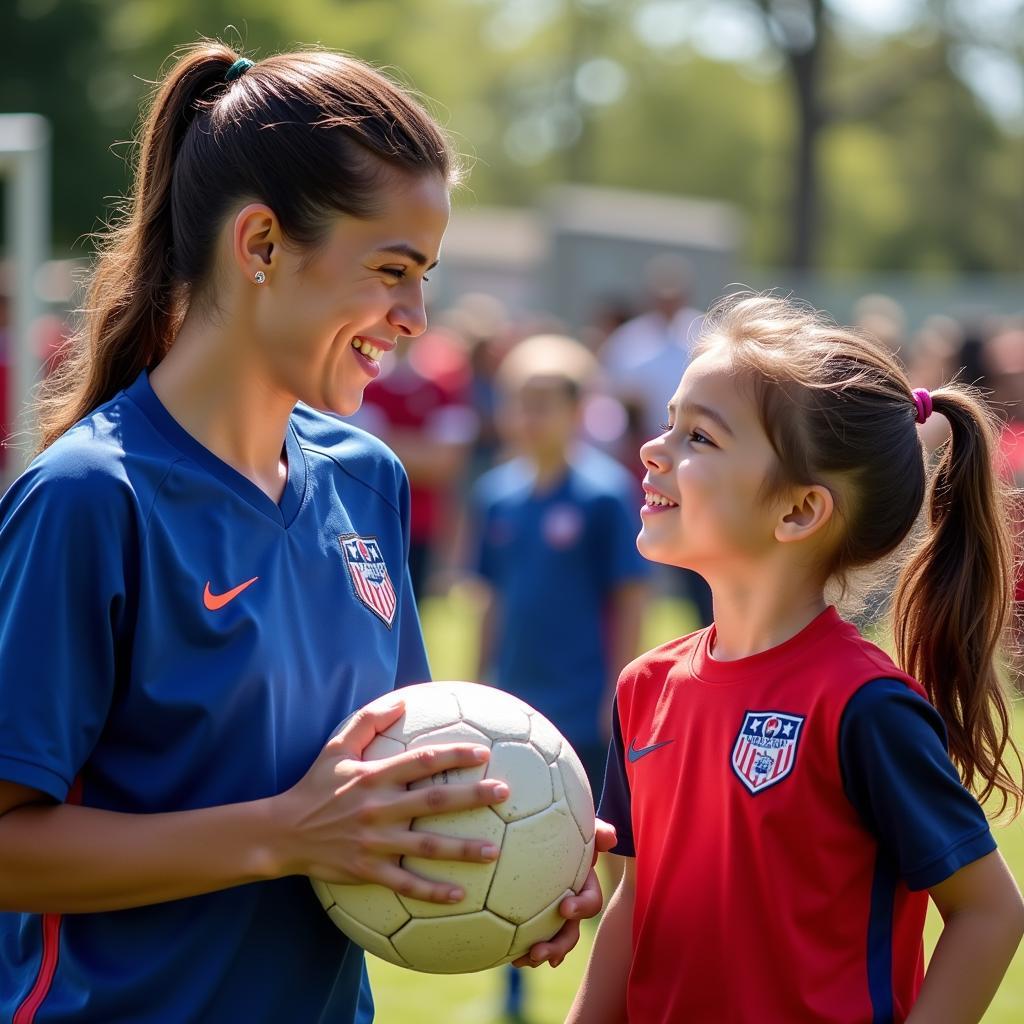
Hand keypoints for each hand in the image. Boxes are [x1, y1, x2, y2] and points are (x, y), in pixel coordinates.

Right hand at [272, 697, 507, 903]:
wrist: (283, 832)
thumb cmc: (315, 786)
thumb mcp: (336, 747)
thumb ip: (368, 720)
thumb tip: (402, 699)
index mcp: (375, 777)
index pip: (422, 761)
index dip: (454, 755)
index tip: (483, 753)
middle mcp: (379, 808)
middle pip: (433, 802)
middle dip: (472, 797)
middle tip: (504, 793)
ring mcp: (374, 842)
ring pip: (425, 847)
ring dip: (462, 850)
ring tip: (494, 851)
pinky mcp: (367, 870)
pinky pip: (405, 883)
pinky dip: (432, 891)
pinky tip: (460, 895)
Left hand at [512, 818, 616, 968]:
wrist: (537, 830)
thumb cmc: (564, 829)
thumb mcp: (580, 828)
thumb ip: (596, 831)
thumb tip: (610, 837)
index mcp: (583, 886)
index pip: (591, 902)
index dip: (581, 908)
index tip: (564, 908)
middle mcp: (570, 905)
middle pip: (570, 933)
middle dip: (558, 945)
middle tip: (539, 950)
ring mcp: (552, 915)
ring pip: (552, 942)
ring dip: (541, 953)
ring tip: (522, 960)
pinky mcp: (532, 919)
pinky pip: (530, 939)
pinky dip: (522, 950)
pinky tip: (510, 957)